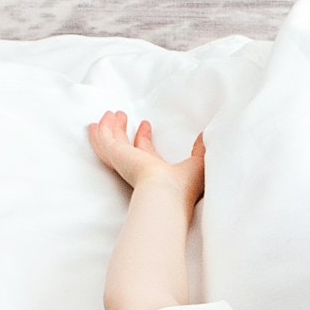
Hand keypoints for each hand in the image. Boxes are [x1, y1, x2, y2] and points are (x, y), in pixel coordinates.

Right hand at [87, 110, 205, 208]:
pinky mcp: (116, 156)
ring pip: (112, 144)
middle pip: (125, 147)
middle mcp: (137, 168)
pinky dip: (104, 129)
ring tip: (112, 115)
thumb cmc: (185, 188)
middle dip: (122, 133)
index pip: (146, 152)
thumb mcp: (197, 165)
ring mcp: (125, 163)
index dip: (144, 139)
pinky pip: (106, 140)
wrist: (167, 194)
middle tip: (121, 118)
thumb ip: (200, 151)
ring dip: (111, 129)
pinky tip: (104, 118)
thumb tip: (205, 137)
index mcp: (154, 171)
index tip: (146, 125)